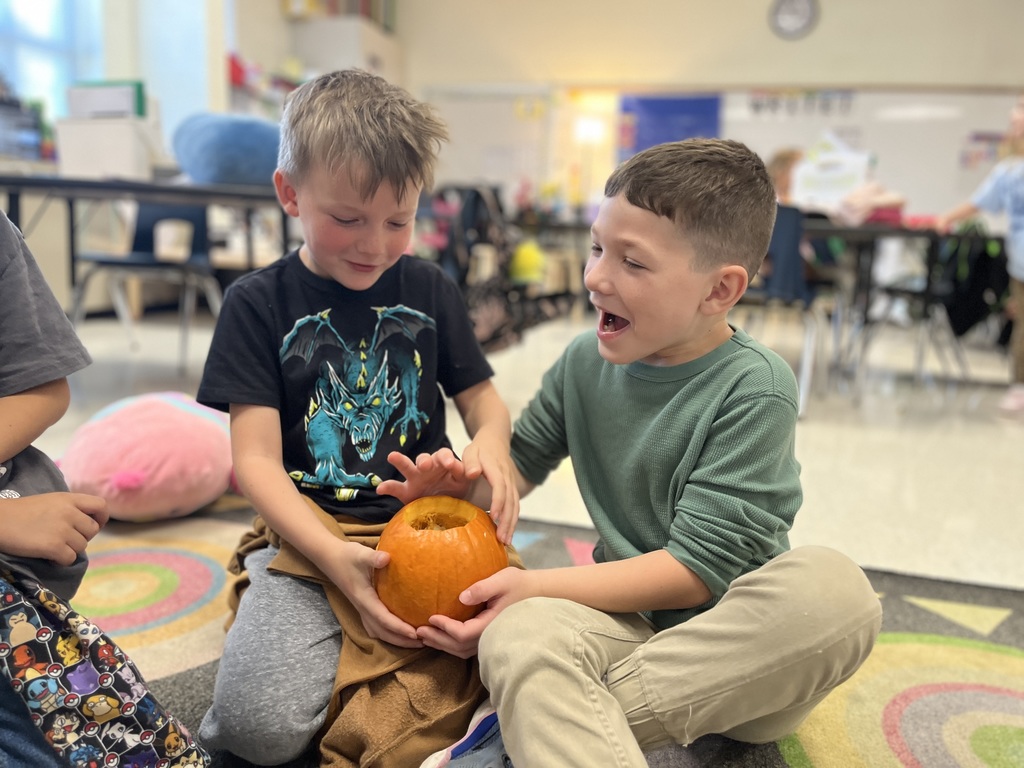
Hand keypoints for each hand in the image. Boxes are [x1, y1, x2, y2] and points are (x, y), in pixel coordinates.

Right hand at [0, 493, 107, 564]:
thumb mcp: (50, 501)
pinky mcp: (53, 546)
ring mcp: (63, 530)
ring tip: (53, 548)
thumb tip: (86, 523)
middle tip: (66, 539)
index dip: (101, 518)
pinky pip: (70, 559)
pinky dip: (62, 561)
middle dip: (83, 537)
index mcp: (69, 499)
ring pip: (82, 546)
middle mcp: (70, 512)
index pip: (101, 506)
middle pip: (93, 530)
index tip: (94, 525)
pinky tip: (50, 557)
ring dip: (70, 550)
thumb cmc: (20, 512)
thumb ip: (69, 508)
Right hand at [315, 537, 423, 648]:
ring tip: (415, 641)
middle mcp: (362, 608)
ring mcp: (362, 610)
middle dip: (402, 640)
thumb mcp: (360, 554)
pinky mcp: (363, 608)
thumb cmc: (347, 556)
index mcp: (364, 598)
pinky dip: (388, 634)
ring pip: (379, 632)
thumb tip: (387, 558)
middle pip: (383, 632)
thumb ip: (373, 557)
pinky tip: (400, 633)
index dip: (399, 628)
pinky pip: (376, 627)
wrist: (330, 559)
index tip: (415, 634)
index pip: (383, 618)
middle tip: (423, 642)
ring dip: (396, 640)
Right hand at [376, 449, 473, 504]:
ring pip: (407, 467)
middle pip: (425, 458)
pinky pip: (395, 488)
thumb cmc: (456, 491)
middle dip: (425, 460)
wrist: (447, 510)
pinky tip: (380, 488)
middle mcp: (429, 468)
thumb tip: (471, 472)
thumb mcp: (463, 483)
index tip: (450, 465)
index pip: (445, 457)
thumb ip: (463, 476)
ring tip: (393, 457)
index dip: (447, 460)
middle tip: (425, 466)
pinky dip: (387, 487)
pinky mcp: (405, 491)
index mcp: (444, 465)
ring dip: (401, 462)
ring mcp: (416, 479)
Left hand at [415, 566, 532, 657]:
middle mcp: (490, 636)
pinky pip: (466, 646)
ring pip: (461, 650)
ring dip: (442, 644)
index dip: (445, 628)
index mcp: (492, 624)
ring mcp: (489, 639)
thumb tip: (461, 597)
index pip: (463, 634)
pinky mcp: (488, 636)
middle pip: (459, 646)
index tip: (431, 617)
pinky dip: (450, 644)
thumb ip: (483, 588)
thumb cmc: (519, 583)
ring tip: (424, 636)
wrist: (536, 593)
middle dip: (437, 640)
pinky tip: (440, 635)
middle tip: (418, 631)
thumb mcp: (502, 579)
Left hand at [460, 435, 519, 543]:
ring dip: (512, 524)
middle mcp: (508, 478)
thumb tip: (472, 473)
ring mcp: (512, 484)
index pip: (500, 487)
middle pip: (511, 501)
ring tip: (505, 541)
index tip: (494, 517)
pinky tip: (507, 534)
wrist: (496, 441)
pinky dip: (513, 521)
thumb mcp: (471, 451)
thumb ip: (470, 462)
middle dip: (507, 520)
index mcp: (497, 469)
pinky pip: (515, 506)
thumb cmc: (480, 448)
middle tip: (501, 539)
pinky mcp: (512, 490)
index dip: (498, 502)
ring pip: (516, 506)